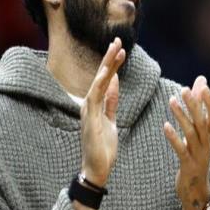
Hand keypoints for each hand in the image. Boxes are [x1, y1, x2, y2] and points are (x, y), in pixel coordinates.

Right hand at [80, 37, 125, 187]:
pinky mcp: (90, 118)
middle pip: (101, 76)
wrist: (97, 169)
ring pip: (98, 82)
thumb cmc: (102, 147)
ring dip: (106, 65)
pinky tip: (106, 72)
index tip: (121, 49)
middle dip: (109, 58)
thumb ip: (111, 101)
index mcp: (95, 104)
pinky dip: (100, 84)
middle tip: (118, 40)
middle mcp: (89, 104)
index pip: (105, 79)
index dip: (113, 64)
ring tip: (115, 49)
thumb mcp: (110, 120)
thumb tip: (114, 83)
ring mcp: (88, 110)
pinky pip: (95, 98)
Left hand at [164, 76, 209, 209]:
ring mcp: (198, 156)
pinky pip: (182, 150)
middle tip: (183, 89)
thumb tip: (201, 81)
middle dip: (194, 105)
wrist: (196, 191)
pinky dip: (174, 138)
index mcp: (209, 137)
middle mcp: (206, 144)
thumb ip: (199, 108)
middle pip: (202, 122)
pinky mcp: (188, 166)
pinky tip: (165, 125)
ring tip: (171, 101)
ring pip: (192, 134)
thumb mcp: (199, 135)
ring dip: (182, 117)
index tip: (202, 84)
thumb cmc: (196, 157)